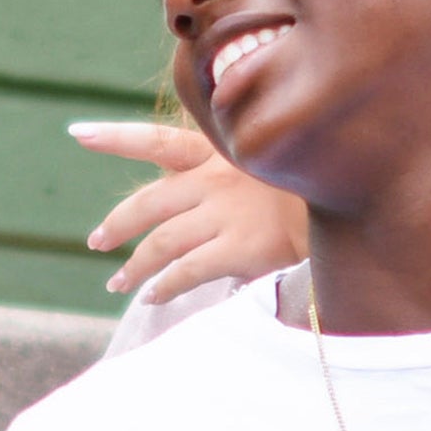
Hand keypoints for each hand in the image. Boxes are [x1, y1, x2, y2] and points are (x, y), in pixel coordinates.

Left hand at [71, 120, 306, 303]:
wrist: (353, 202)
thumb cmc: (312, 183)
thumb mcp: (269, 160)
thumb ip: (235, 172)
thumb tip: (206, 191)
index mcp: (219, 151)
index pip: (157, 140)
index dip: (115, 137)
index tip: (77, 134)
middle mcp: (215, 179)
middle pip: (149, 203)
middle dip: (117, 224)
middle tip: (97, 240)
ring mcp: (226, 214)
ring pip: (161, 243)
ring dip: (135, 266)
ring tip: (119, 282)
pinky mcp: (240, 247)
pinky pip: (186, 271)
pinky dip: (164, 286)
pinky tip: (153, 296)